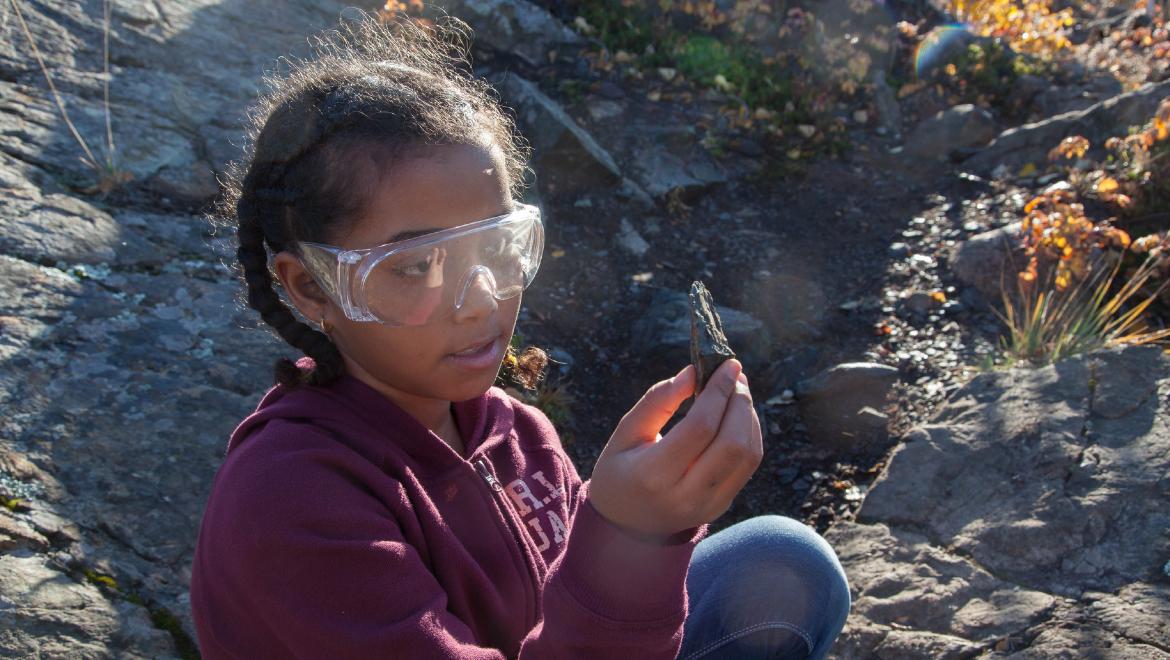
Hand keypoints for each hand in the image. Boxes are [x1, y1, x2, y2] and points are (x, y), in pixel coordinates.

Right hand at [588, 359, 763, 538]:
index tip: (728, 365)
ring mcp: (708, 505)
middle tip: (735, 375)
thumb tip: (693, 372)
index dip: (718, 392)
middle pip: (732, 443)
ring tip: (737, 392)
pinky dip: (749, 434)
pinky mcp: (721, 506)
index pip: (700, 428)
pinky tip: (737, 416)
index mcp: (653, 474)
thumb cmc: (620, 470)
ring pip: (747, 455)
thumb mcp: (625, 432)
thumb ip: (657, 401)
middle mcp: (685, 495)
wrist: (625, 525)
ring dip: (749, 417)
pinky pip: (747, 466)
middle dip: (740, 402)